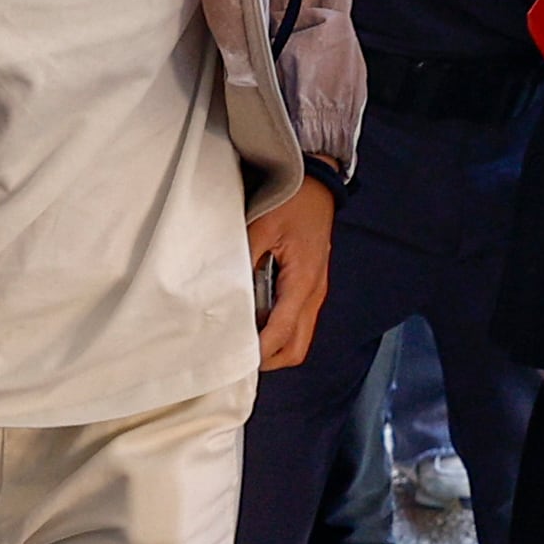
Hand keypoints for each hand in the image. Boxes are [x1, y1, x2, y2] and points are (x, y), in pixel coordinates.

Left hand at [248, 175, 336, 369]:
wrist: (319, 183)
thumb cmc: (292, 201)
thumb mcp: (263, 225)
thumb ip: (245, 256)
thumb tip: (225, 285)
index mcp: (303, 282)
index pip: (281, 332)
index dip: (259, 351)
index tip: (236, 360)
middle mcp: (314, 294)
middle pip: (296, 347)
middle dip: (270, 359)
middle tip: (239, 358)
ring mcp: (317, 291)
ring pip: (300, 338)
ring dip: (276, 346)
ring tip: (246, 341)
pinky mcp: (313, 285)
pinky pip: (300, 321)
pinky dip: (282, 330)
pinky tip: (258, 320)